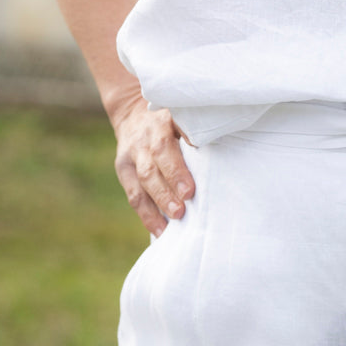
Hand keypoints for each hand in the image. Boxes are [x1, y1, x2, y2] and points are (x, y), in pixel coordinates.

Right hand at [111, 96, 195, 235]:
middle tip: (182, 210)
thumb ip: (196, 130)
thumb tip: (221, 150)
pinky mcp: (123, 170)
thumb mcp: (183, 115)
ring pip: (142, 182)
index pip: (165, 147)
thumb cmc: (172, 119)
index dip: (176, 169)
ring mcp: (131, 155)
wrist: (134, 113)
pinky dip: (147, 215)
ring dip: (158, 204)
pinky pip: (134, 195)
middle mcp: (144, 139)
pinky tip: (160, 231)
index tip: (190, 190)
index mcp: (162, 123)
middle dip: (168, 190)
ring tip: (172, 224)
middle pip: (153, 166)